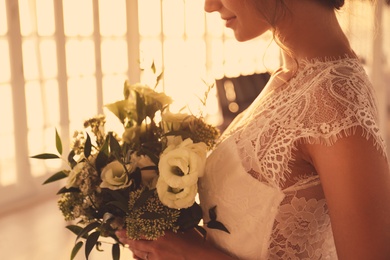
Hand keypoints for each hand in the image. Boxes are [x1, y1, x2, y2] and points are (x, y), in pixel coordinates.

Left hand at [115, 228, 233, 259]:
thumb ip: (173, 225)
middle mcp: (156, 246)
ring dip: (132, 247)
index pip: (141, 231)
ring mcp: (157, 258)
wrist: (200, 258)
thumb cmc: (195, 243)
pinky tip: (135, 255)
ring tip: (126, 243)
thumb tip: (169, 219)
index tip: (122, 226)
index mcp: (162, 234)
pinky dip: (139, 258)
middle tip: (119, 234)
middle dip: (126, 238)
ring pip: (140, 253)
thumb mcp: (183, 229)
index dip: (130, 229)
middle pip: (137, 242)